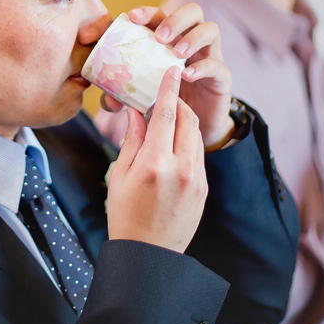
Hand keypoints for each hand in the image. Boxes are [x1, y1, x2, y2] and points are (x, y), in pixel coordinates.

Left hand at [101, 4, 233, 147]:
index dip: (147, 12)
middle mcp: (192, 42)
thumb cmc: (166, 103)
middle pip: (192, 11)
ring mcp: (210, 56)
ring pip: (211, 29)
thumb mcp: (141, 97)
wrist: (193, 128)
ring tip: (177, 53)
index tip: (132, 17)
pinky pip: (218, 64)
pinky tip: (187, 75)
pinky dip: (202, 67)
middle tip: (160, 37)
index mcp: (170, 40)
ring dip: (192, 37)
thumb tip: (108, 99)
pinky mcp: (222, 77)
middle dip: (175, 19)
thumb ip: (124, 96)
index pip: (161, 16)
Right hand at [105, 67, 207, 252]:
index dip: (169, 89)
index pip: (166, 115)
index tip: (171, 70)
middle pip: (187, 120)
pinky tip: (172, 147)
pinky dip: (187, 144)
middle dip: (179, 103)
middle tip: (166, 97)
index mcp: (154, 164)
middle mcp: (180, 169)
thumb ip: (132, 140)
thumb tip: (138, 112)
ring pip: (195, 137)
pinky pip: (197, 156)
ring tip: (168, 120)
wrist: (149, 254)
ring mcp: (196, 179)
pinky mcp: (203, 189)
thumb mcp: (120, 175)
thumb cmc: (125, 214)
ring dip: (184, 122)